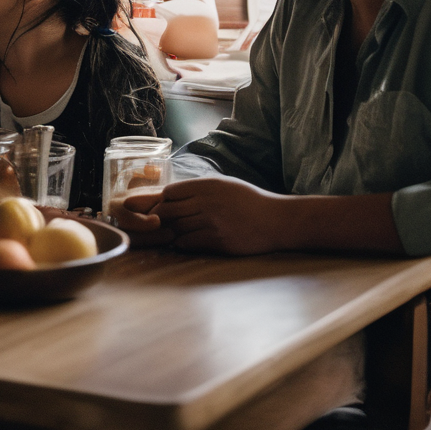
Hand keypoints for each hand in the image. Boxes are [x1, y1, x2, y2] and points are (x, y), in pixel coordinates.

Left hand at [119, 177, 287, 254]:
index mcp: (206, 186)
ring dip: (170, 233)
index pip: (169, 192)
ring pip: (175, 228)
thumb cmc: (248, 201)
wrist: (275, 220)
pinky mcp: (218, 241)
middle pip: (167, 211)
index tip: (159, 208)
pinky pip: (188, 243)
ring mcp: (211, 222)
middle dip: (158, 219)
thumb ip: (196, 189)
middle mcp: (206, 202)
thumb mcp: (222, 185)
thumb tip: (168, 195)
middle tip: (155, 225)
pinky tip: (186, 242)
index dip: (160, 201)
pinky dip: (183, 243)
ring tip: (170, 234)